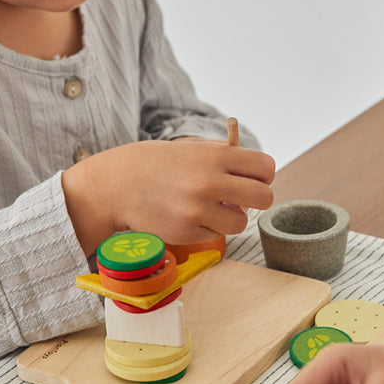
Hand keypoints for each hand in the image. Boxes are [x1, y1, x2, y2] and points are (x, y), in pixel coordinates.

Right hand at [63, 138, 273, 253]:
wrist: (117, 184)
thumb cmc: (157, 164)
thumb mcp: (192, 148)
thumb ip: (225, 158)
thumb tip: (261, 174)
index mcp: (215, 156)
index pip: (266, 168)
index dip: (262, 175)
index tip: (252, 178)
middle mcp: (210, 182)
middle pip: (264, 198)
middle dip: (256, 199)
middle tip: (240, 198)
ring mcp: (198, 210)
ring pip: (241, 222)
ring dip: (230, 217)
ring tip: (208, 207)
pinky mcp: (187, 232)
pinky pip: (216, 235)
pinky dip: (206, 228)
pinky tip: (186, 215)